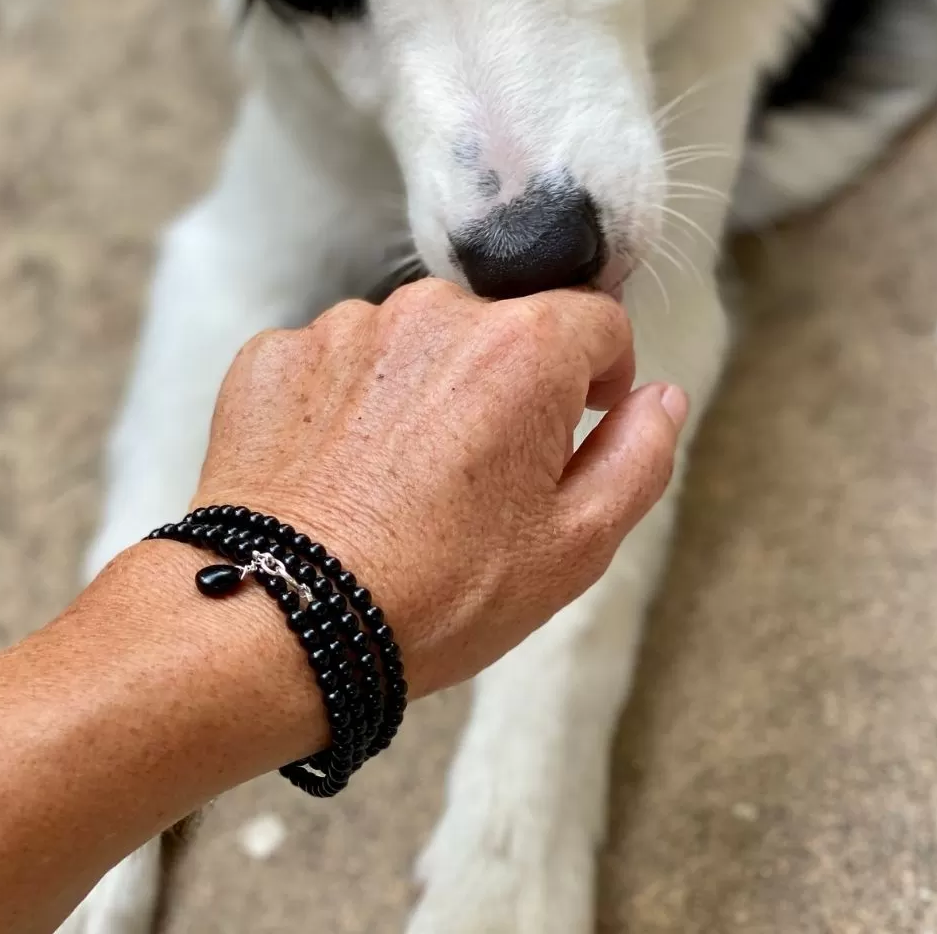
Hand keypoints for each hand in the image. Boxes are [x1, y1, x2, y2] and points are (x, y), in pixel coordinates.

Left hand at [193, 279, 686, 697]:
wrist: (281, 623)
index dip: (596, 377)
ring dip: (419, 391)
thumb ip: (638, 456)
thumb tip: (660, 396)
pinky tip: (335, 471)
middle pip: (498, 328)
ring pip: (411, 343)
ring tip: (395, 482)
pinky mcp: (275, 354)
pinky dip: (343, 402)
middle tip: (475, 479)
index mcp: (522, 347)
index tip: (571, 428)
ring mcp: (343, 327)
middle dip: (502, 387)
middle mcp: (431, 313)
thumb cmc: (437, 593)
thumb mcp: (574, 547)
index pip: (595, 320)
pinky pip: (334, 362)